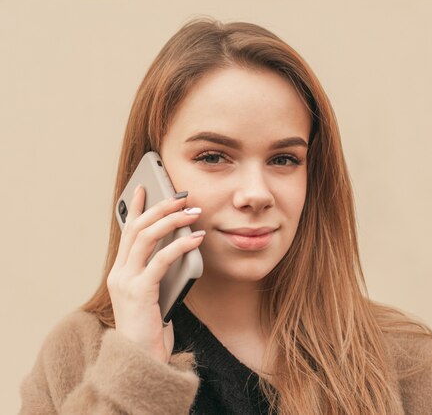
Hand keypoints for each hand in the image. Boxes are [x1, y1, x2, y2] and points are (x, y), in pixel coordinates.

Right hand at [107, 185, 204, 362]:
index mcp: (120, 272)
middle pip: (136, 228)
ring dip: (171, 220)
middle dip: (159, 207)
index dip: (134, 208)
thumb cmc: (150, 329)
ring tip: (193, 211)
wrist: (140, 360)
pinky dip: (180, 244)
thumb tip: (181, 245)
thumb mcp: (154, 294)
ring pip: (146, 237)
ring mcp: (126, 282)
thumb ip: (159, 272)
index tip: (142, 187)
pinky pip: (162, 260)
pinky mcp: (140, 292)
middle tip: (181, 195)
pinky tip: (196, 238)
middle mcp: (119, 273)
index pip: (126, 232)